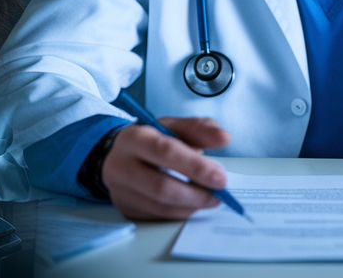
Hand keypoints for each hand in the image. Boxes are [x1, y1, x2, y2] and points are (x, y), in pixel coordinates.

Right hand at [103, 117, 230, 220]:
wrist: (117, 154)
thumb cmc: (151, 139)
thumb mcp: (173, 126)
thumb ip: (199, 128)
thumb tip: (224, 138)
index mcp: (133, 138)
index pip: (165, 152)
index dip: (195, 167)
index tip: (220, 178)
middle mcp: (120, 166)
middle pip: (162, 187)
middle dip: (196, 194)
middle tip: (219, 194)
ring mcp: (119, 191)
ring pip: (161, 207)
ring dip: (191, 206)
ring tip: (209, 198)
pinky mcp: (125, 209)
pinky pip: (158, 216)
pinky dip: (180, 212)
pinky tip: (191, 203)